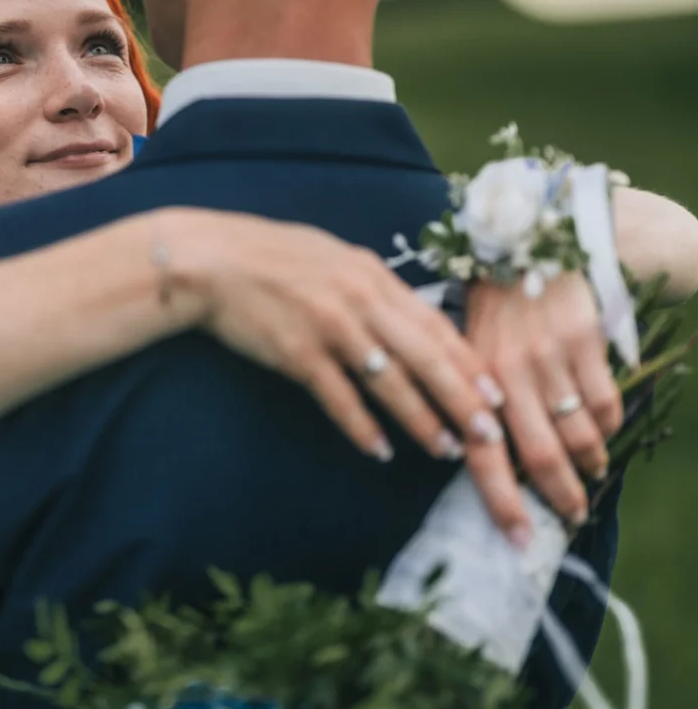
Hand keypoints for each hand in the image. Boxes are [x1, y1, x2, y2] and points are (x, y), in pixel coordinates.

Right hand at [174, 213, 527, 534]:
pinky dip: (361, 426)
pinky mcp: (297, 352)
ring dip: (421, 419)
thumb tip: (410, 319)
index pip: (434, 324)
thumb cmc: (271, 259)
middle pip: (425, 356)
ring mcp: (330, 327)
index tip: (497, 393)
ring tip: (445, 449)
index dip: (468, 362)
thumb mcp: (334, 259)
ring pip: (390, 382)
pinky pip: (339, 397)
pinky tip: (380, 449)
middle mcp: (359, 299)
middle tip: (488, 432)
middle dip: (461, 398)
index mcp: (372, 275)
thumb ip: (373, 288)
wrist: (212, 261)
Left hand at [465, 272, 622, 527]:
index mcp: (471, 378)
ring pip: (580, 436)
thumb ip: (476, 399)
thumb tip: (492, 459)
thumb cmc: (491, 305)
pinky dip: (608, 426)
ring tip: (592, 472)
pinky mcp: (585, 340)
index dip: (502, 503)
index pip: (483, 455)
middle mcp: (508, 372)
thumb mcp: (467, 348)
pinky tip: (602, 428)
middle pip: (541, 456)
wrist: (524, 239)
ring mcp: (549, 357)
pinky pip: (605, 403)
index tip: (521, 541)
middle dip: (561, 496)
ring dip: (590, 465)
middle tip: (573, 515)